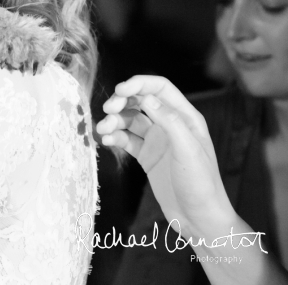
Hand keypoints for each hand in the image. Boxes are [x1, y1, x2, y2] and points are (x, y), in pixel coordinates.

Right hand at [96, 75, 234, 238]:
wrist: (198, 219)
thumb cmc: (200, 184)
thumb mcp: (187, 150)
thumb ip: (168, 121)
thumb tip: (146, 97)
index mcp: (185, 118)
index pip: (160, 88)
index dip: (138, 84)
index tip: (119, 90)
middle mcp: (170, 125)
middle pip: (141, 100)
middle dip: (122, 101)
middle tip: (107, 109)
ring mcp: (157, 140)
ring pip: (130, 120)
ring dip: (114, 120)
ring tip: (103, 130)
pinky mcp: (147, 155)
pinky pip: (127, 139)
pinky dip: (115, 137)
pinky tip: (107, 141)